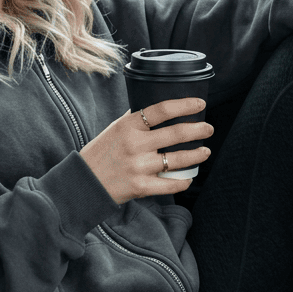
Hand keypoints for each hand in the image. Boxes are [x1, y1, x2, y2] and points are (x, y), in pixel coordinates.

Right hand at [79, 97, 213, 204]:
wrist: (83, 182)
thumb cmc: (100, 153)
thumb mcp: (114, 129)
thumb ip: (135, 121)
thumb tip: (159, 111)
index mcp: (128, 126)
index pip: (161, 110)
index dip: (184, 105)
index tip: (200, 104)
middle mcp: (135, 144)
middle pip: (175, 133)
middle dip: (198, 129)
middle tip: (209, 128)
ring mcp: (138, 166)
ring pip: (177, 159)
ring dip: (196, 154)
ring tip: (205, 151)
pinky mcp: (140, 187)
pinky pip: (170, 184)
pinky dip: (183, 181)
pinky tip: (189, 177)